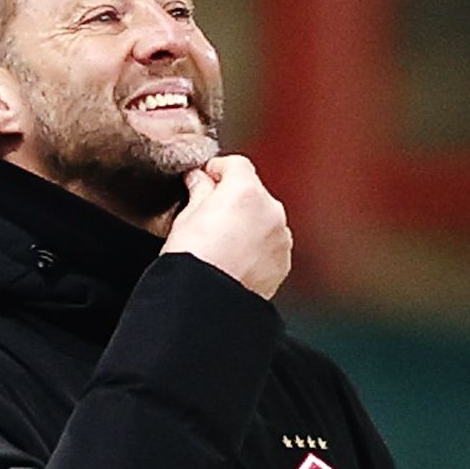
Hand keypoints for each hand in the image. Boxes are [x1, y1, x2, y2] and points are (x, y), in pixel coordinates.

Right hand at [160, 155, 291, 299]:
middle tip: (209, 216)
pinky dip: (257, 247)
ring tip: (222, 244)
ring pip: (264, 219)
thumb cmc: (192, 261)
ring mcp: (280, 237)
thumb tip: (199, 181)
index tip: (204, 180)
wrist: (207, 303)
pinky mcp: (283, 262)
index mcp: (245, 191)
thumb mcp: (186, 218)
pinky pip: (270, 244)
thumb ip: (199, 191)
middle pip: (253, 191)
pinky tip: (235, 260)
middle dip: (234, 199)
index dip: (216, 170)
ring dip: (248, 224)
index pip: (235, 165)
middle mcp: (270, 210)